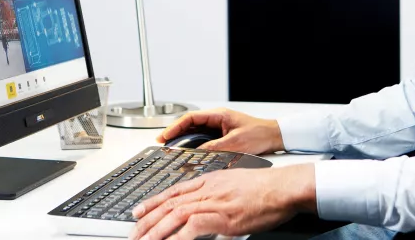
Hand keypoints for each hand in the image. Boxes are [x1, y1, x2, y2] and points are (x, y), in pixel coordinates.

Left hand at [128, 164, 315, 239]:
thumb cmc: (264, 188)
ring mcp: (215, 202)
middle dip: (147, 220)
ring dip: (157, 230)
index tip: (138, 211)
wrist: (282, 187)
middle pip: (169, 204)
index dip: (152, 201)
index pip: (173, 191)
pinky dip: (180, 236)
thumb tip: (205, 206)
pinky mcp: (224, 217)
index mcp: (210, 181)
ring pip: (176, 214)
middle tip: (133, 234)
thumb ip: (216, 194)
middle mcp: (208, 190)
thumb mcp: (234, 185)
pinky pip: (195, 226)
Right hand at [155, 108, 284, 154]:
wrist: (274, 136)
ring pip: (195, 132)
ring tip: (170, 148)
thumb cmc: (259, 134)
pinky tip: (187, 152)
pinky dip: (193, 145)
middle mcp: (216, 119)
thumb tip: (195, 155)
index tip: (165, 136)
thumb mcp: (235, 143)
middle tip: (162, 143)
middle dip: (175, 133)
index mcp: (218, 115)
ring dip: (183, 139)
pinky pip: (202, 139)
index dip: (175, 127)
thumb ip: (214, 148)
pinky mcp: (222, 135)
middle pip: (189, 124)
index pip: (190, 118)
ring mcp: (218, 127)